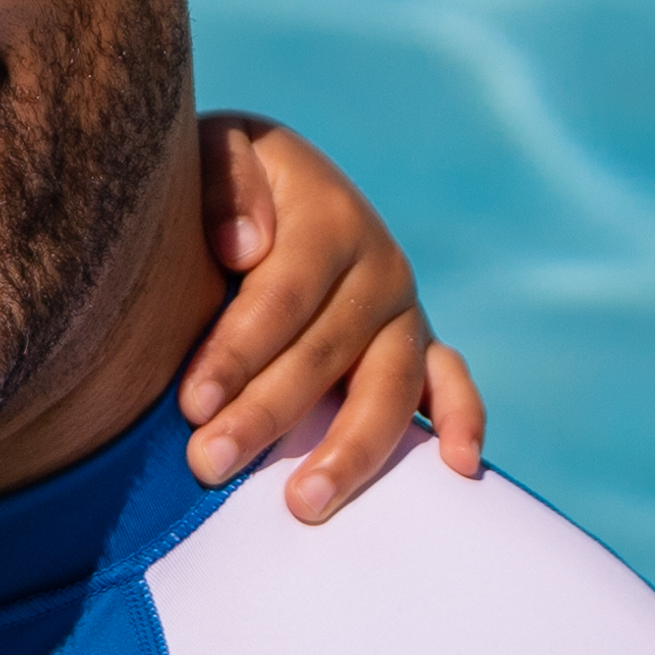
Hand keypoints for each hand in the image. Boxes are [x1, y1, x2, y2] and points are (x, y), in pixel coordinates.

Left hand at [191, 115, 485, 521]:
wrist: (272, 180)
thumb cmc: (228, 180)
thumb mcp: (217, 150)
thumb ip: (224, 179)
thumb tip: (246, 247)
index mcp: (328, 216)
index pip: (283, 295)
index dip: (238, 350)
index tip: (192, 403)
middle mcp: (379, 264)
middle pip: (326, 352)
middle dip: (266, 413)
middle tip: (208, 464)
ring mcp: (404, 310)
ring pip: (388, 387)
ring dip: (350, 449)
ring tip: (303, 504)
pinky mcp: (420, 345)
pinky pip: (452, 384)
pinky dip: (462, 422)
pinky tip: (457, 467)